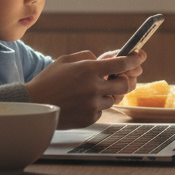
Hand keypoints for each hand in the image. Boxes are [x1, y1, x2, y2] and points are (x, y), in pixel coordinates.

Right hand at [25, 50, 145, 128]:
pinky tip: (83, 102)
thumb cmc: (48, 81)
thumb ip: (89, 57)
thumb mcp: (67, 60)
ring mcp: (93, 105)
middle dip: (127, 79)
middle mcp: (94, 88)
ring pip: (114, 98)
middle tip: (121, 77)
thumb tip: (106, 59)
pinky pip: (102, 110)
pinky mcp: (89, 118)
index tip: (140, 56)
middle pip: (126, 84)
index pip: (122, 63)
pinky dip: (97, 105)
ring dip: (109, 93)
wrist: (33, 105)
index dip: (135, 59)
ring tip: (92, 90)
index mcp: (90, 70)